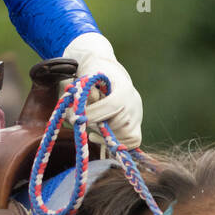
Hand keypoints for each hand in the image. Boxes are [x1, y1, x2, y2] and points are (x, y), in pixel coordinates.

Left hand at [61, 32, 142, 148]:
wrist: (109, 71)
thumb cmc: (94, 73)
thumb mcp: (87, 76)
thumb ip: (84, 92)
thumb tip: (78, 112)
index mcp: (123, 89)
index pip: (111, 106)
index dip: (93, 114)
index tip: (76, 118)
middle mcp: (134, 103)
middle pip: (117, 124)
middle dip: (96, 125)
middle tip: (82, 122)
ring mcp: (137, 115)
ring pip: (124, 135)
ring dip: (105, 135)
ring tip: (92, 129)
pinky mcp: (136, 125)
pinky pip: (132, 141)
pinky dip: (115, 143)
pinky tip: (100, 137)